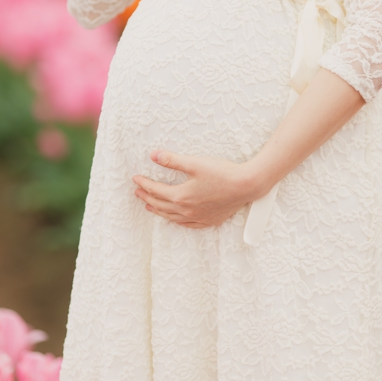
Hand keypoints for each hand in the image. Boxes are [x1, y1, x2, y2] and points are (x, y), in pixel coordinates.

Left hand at [131, 149, 265, 228]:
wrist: (247, 186)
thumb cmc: (222, 172)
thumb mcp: (194, 163)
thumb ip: (172, 160)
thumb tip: (152, 155)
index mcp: (181, 196)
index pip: (156, 190)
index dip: (144, 184)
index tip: (135, 178)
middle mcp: (187, 211)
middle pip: (161, 205)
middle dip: (147, 197)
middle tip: (138, 192)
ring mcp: (198, 218)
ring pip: (172, 217)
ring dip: (158, 211)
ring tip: (149, 206)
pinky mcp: (209, 221)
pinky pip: (187, 225)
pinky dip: (176, 221)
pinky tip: (175, 218)